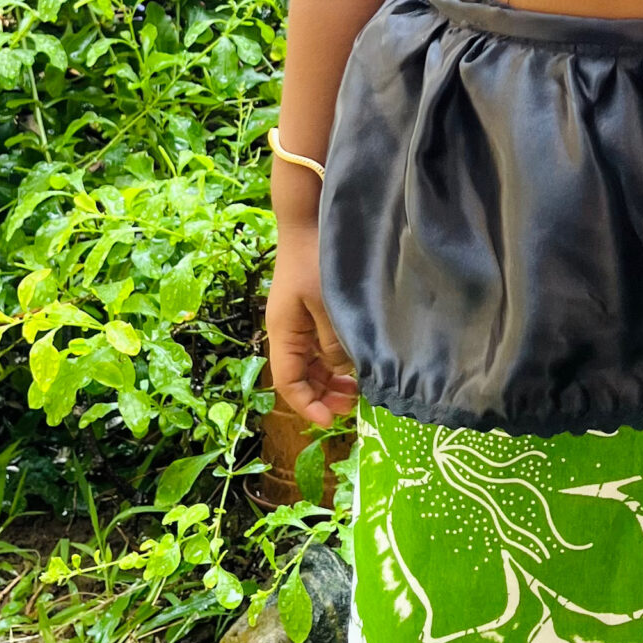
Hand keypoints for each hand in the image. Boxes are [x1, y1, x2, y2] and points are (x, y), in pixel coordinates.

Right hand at [264, 226, 358, 427]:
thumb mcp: (327, 303)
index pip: (289, 382)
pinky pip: (319, 347)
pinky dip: (334, 361)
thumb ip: (333, 340)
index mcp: (284, 332)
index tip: (332, 421)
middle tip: (354, 405)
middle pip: (300, 376)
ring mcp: (299, 322)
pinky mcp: (312, 311)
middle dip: (323, 395)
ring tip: (358, 389)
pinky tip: (355, 363)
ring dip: (331, 380)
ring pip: (312, 364)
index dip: (308, 405)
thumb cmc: (315, 260)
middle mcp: (288, 331)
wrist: (308, 221)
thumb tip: (341, 371)